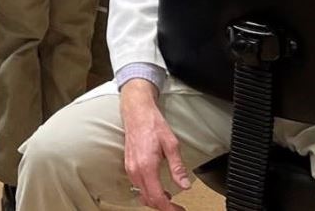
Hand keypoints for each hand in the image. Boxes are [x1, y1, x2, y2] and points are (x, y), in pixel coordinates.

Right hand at [120, 80, 189, 210]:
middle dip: (163, 207)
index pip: (157, 197)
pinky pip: (138, 187)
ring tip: (170, 200)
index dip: (169, 208)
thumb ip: (177, 167)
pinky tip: (157, 189)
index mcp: (147, 166)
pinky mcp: (129, 166)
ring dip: (155, 200)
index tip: (179, 210)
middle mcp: (136, 170)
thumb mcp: (171, 144)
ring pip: (142, 195)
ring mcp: (130, 169)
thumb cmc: (152, 125)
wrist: (136, 113)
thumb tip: (185, 185)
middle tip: (177, 207)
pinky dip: (148, 192)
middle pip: (148, 200)